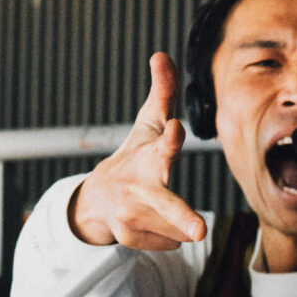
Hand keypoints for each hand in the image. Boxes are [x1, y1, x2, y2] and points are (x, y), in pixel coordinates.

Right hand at [69, 53, 207, 250]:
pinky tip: (151, 220)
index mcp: (151, 156)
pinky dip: (170, 234)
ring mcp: (132, 214)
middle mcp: (139, 187)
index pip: (163, 144)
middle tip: (200, 230)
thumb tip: (161, 53)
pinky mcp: (130, 237)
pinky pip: (172, 242)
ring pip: (181, 229)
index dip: (171, 136)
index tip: (176, 128)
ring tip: (156, 205)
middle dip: (182, 217)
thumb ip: (163, 93)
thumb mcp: (149, 125)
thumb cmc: (136, 156)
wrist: (97, 199)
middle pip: (167, 204)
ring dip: (179, 220)